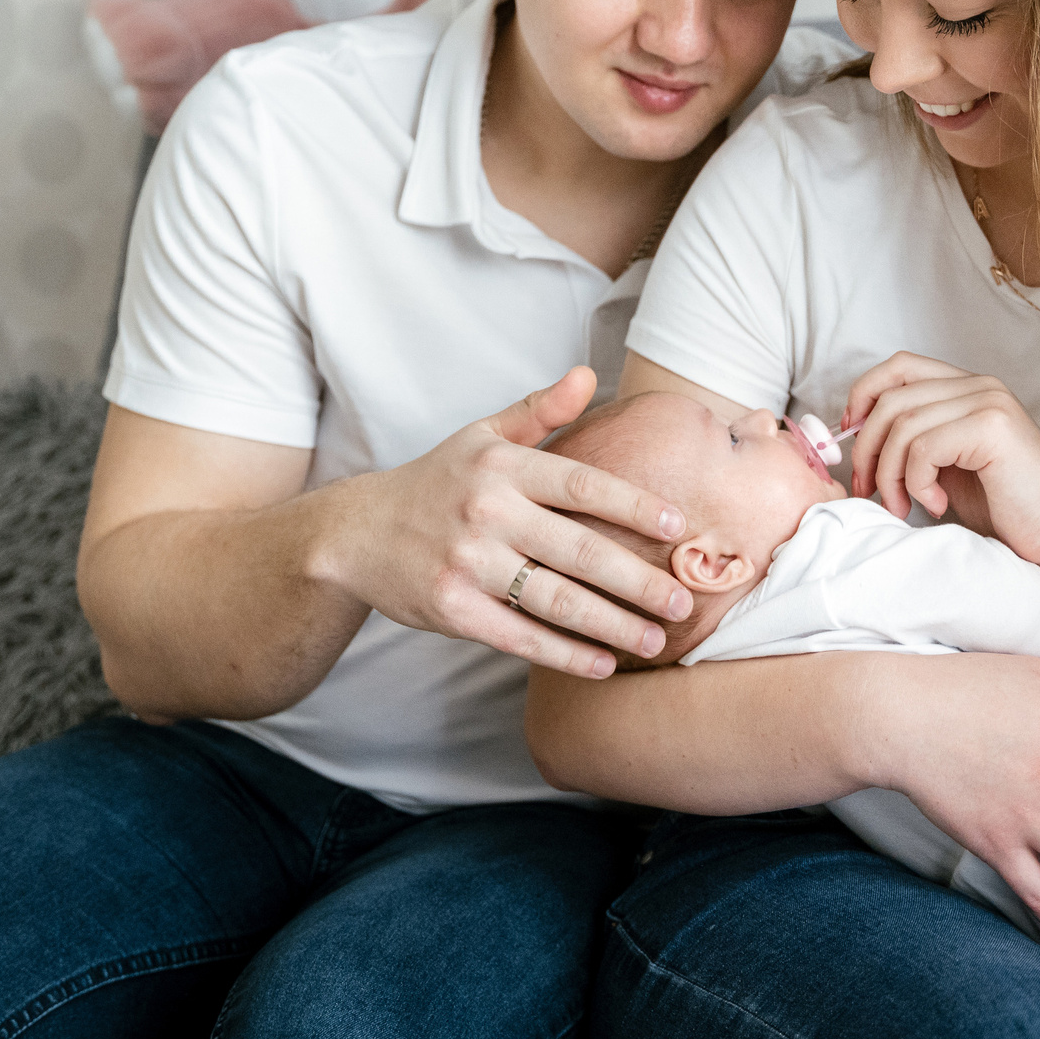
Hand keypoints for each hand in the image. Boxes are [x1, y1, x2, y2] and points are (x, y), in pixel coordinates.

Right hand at [318, 367, 693, 678]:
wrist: (355, 533)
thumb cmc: (435, 482)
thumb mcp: (480, 435)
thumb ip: (539, 409)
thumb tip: (589, 374)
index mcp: (502, 467)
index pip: (581, 484)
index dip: (633, 505)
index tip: (677, 528)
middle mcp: (487, 512)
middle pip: (580, 550)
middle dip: (639, 580)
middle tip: (684, 600)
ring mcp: (468, 563)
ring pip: (556, 600)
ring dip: (614, 625)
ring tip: (657, 640)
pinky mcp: (453, 609)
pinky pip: (521, 637)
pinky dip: (566, 654)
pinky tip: (603, 664)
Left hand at [843, 352, 1039, 569]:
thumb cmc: (1007, 511)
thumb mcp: (949, 468)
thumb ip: (914, 442)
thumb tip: (854, 434)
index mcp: (970, 388)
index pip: (899, 367)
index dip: (863, 396)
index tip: (850, 437)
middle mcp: (980, 385)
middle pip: (891, 397)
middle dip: (867, 448)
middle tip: (868, 491)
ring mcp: (988, 402)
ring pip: (901, 425)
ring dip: (890, 475)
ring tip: (902, 507)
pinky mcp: (991, 427)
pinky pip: (922, 447)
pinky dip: (915, 482)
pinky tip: (937, 505)